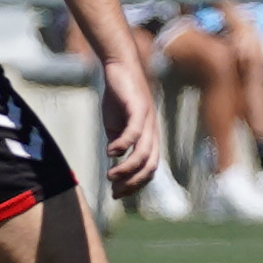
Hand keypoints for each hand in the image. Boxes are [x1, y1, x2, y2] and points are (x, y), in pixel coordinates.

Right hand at [94, 37, 163, 194]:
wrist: (119, 67)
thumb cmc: (118, 96)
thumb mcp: (115, 125)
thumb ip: (117, 142)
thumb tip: (114, 160)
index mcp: (148, 138)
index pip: (149, 169)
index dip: (135, 185)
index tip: (117, 194)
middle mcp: (152, 131)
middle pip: (150, 165)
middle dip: (134, 183)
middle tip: (115, 192)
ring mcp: (148, 120)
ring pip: (144, 152)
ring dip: (128, 168)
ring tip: (111, 175)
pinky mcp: (138, 107)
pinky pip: (135, 131)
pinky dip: (124, 144)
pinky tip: (110, 152)